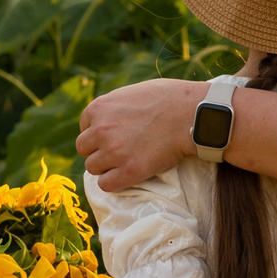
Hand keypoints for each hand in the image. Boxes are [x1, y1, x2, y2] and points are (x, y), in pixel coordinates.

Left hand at [75, 78, 204, 190]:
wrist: (192, 114)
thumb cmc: (169, 98)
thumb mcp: (133, 92)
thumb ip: (114, 106)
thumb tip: (106, 118)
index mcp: (99, 108)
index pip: (84, 128)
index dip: (98, 134)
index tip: (114, 136)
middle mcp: (101, 130)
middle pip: (84, 149)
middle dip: (99, 150)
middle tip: (119, 151)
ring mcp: (113, 151)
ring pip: (93, 167)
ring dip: (106, 167)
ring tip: (125, 162)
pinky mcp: (128, 170)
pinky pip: (106, 184)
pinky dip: (113, 182)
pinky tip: (127, 175)